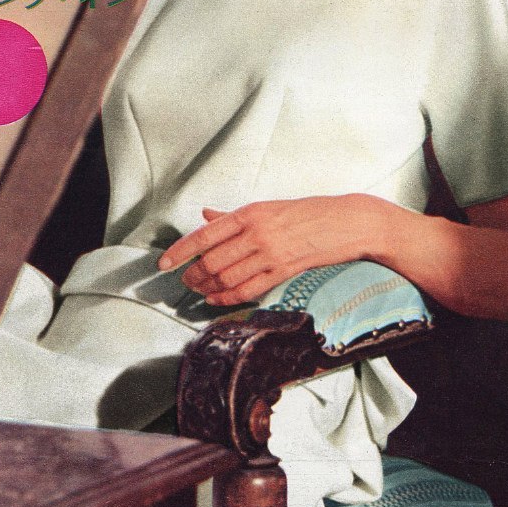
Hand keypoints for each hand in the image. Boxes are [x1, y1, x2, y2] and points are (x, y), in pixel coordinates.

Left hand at [158, 194, 385, 305]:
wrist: (343, 222)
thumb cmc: (304, 212)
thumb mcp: (266, 207)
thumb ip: (233, 217)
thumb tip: (206, 215)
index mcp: (249, 213)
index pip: (205, 235)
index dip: (180, 251)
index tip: (164, 263)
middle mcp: (257, 233)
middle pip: (213, 261)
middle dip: (192, 274)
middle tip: (183, 280)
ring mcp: (270, 254)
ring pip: (227, 278)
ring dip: (207, 288)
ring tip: (197, 290)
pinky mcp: (283, 272)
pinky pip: (248, 290)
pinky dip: (227, 298)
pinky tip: (215, 299)